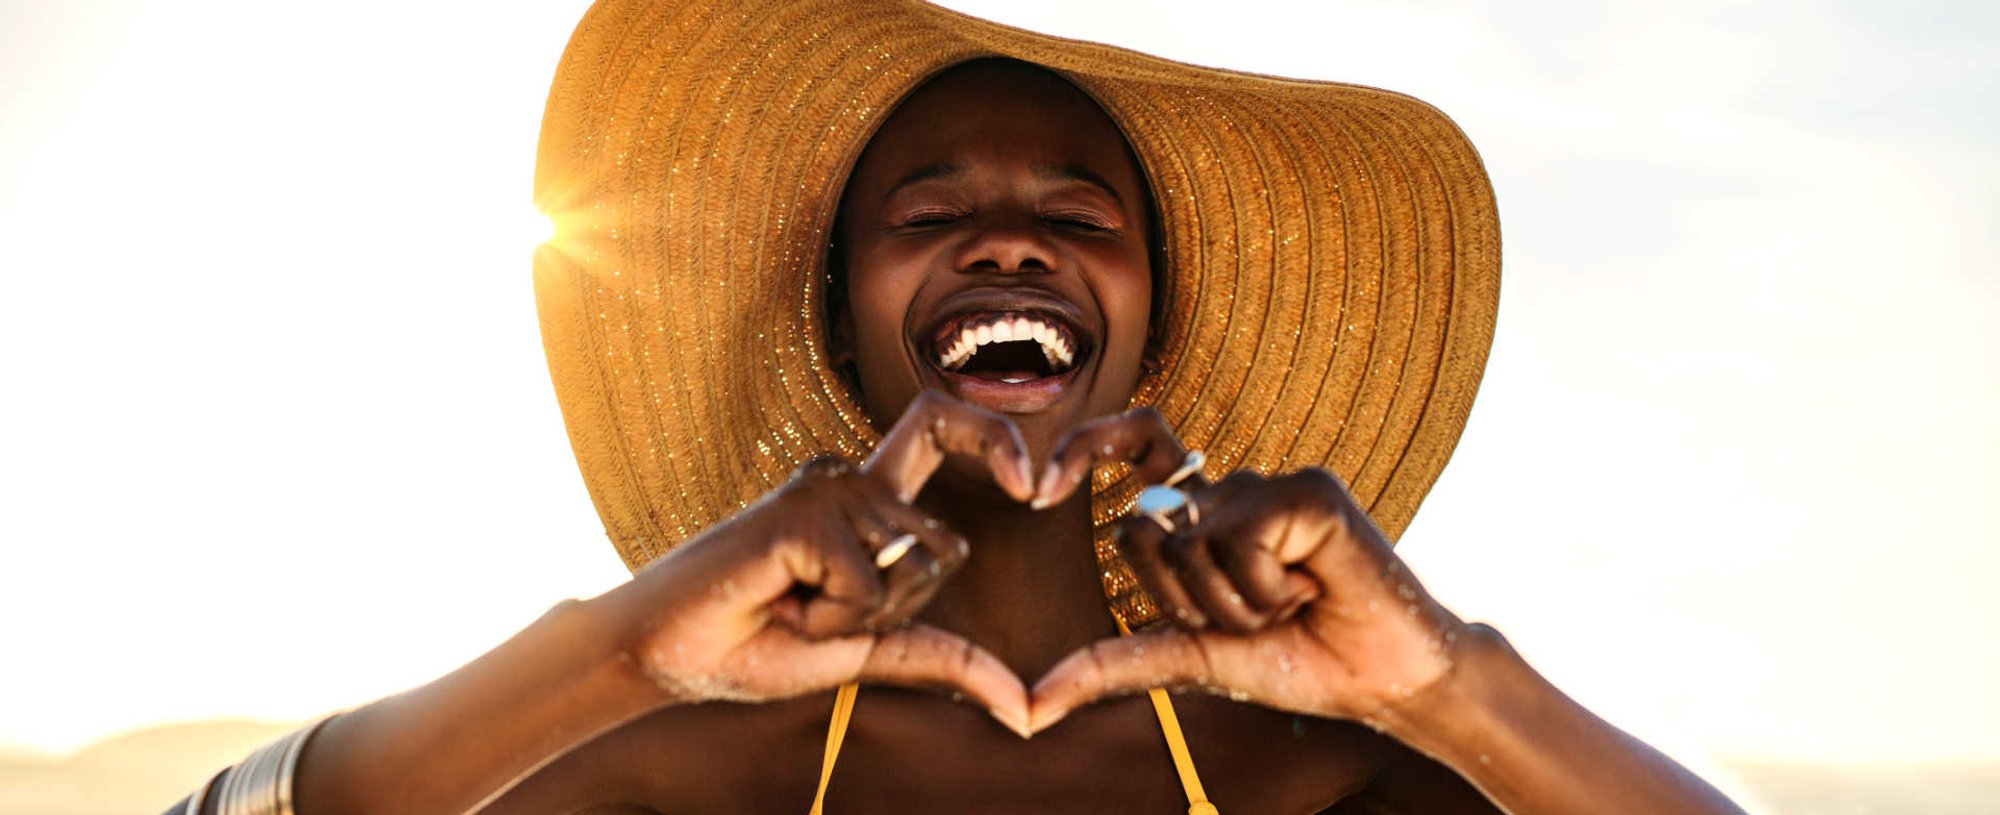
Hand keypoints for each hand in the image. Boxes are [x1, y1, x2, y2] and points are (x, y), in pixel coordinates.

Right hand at [591, 390, 1038, 733]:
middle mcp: (851, 480)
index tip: (1034, 485)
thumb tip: (1025, 710)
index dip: (997, 437)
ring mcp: (825, 487)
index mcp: (868, 500)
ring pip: (908, 568)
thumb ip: (944, 660)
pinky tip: (777, 599)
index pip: (944, 429)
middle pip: (946, 544)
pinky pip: (866, 585)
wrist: (670, 655)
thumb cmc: (759, 644)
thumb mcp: (868, 651)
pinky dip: (831, 616)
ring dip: (856, 616)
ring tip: (791, 604)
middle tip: (823, 612)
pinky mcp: (802, 511)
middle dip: (903, 606)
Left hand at [1025, 407, 1467, 733]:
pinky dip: (1268, 590)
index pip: (1134, 445)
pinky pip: (1242, 541)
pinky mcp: (1309, 489)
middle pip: (1142, 528)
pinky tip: (1315, 589)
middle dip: (1184, 603)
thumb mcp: (1188, 659)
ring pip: (1191, 543)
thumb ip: (1111, 666)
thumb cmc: (1293, 662)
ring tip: (1290, 605)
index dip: (1085, 446)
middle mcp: (1230, 489)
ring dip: (1235, 605)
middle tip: (1252, 617)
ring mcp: (1269, 483)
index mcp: (1201, 515)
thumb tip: (1028, 708)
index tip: (1038, 490)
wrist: (1379, 683)